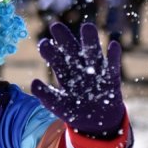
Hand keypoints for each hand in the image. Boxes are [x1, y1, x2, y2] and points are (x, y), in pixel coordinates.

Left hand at [32, 22, 123, 137]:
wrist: (97, 122)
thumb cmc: (74, 110)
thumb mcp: (58, 105)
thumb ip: (46, 95)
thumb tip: (33, 83)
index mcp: (65, 72)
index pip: (55, 57)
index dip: (49, 50)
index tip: (43, 43)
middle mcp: (80, 67)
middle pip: (71, 49)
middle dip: (64, 38)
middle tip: (55, 26)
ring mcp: (96, 71)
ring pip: (92, 53)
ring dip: (90, 40)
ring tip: (87, 27)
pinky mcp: (111, 78)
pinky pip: (112, 65)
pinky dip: (113, 56)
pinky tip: (113, 45)